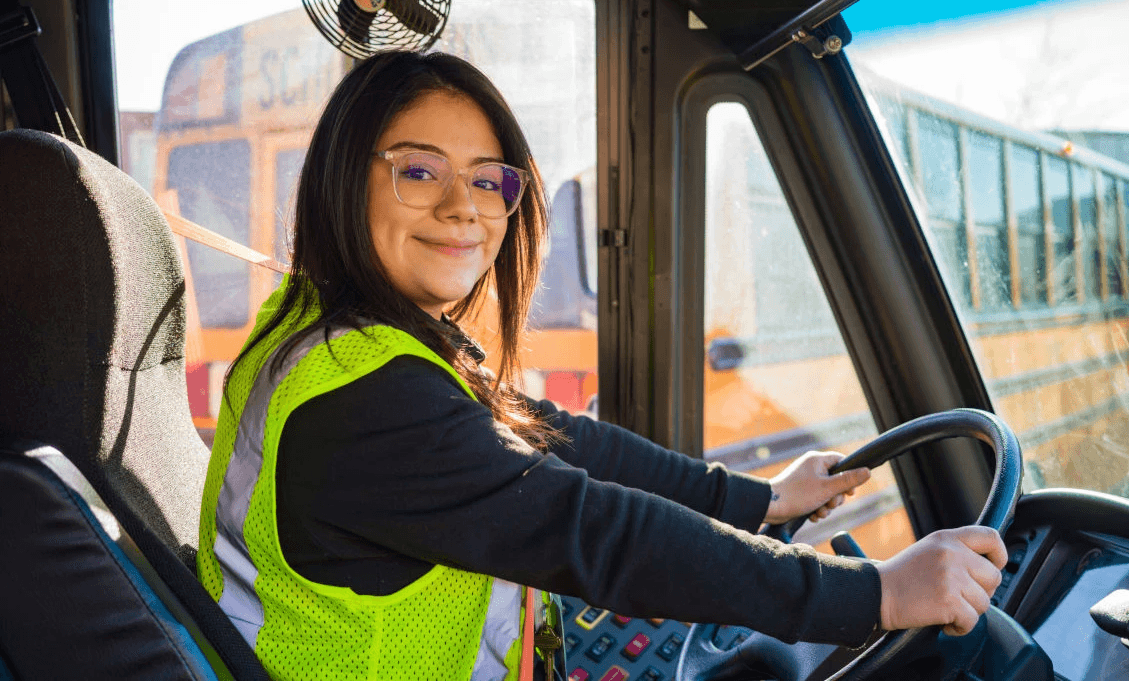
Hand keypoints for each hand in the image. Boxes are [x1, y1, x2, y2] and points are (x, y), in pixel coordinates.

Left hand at [764, 451, 869, 524]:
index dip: (849, 476)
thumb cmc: (797, 494)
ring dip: (826, 506)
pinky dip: (817, 508)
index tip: (850, 491)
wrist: (771, 506)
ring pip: (827, 493)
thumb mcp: (828, 488)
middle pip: (836, 480)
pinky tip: (812, 515)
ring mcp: (805, 480)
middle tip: (830, 504)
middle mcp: (811, 467)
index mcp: (817, 460)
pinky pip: (816, 499)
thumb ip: (848, 480)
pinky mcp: (800, 492)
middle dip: (836, 497)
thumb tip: (867, 471)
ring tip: (819, 512)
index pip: (842, 461)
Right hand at [876, 526, 1006, 635]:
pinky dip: (960, 627)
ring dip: (968, 611)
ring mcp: (951, 576)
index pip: (990, 537)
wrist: (875, 593)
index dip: (999, 554)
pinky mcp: (949, 600)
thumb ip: (957, 552)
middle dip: (981, 592)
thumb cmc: (901, 576)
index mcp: (947, 539)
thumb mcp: (929, 550)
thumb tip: (989, 567)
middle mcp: (952, 554)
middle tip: (960, 596)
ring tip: (947, 607)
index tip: (992, 566)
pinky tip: (945, 622)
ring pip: (984, 602)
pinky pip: (972, 621)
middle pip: (993, 577)